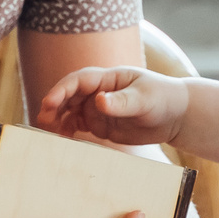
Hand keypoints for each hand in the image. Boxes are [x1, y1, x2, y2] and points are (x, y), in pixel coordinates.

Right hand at [37, 65, 190, 146]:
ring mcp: (98, 108)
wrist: (176, 115)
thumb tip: (98, 101)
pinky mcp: (100, 124)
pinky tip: (60, 139)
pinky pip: (78, 126)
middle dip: (53, 105)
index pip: (79, 80)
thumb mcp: (145, 99)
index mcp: (108, 78)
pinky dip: (66, 131)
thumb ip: (122, 101)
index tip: (49, 102)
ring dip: (56, 119)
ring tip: (47, 131)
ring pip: (69, 111)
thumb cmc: (163, 98)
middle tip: (42, 120)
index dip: (61, 90)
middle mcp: (99, 91)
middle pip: (68, 95)